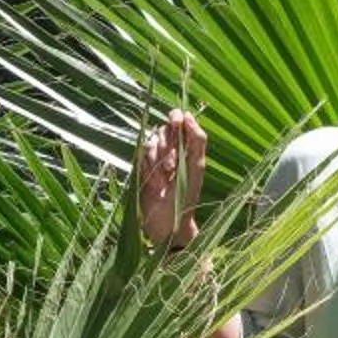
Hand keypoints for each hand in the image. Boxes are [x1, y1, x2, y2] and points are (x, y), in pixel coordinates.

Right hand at [137, 109, 208, 250]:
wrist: (168, 222)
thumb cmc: (187, 196)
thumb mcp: (196, 167)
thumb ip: (197, 140)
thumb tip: (188, 115)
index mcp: (186, 146)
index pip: (178, 121)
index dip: (175, 119)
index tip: (177, 124)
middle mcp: (170, 149)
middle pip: (162, 130)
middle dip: (167, 148)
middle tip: (172, 168)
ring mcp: (154, 158)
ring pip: (150, 143)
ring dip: (157, 161)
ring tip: (163, 181)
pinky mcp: (141, 168)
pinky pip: (140, 157)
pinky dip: (147, 169)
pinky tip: (154, 184)